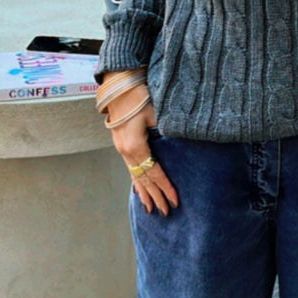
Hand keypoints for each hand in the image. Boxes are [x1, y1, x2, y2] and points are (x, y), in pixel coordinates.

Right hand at [105, 84, 178, 216]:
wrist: (118, 85)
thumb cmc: (138, 96)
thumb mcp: (155, 113)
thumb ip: (166, 130)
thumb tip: (179, 141)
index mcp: (135, 147)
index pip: (154, 173)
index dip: (165, 188)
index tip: (175, 200)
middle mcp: (126, 152)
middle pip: (143, 180)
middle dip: (155, 197)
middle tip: (166, 212)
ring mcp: (121, 149)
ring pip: (134, 176)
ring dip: (144, 193)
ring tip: (151, 209)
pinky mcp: (121, 145)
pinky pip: (129, 168)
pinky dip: (136, 181)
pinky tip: (138, 190)